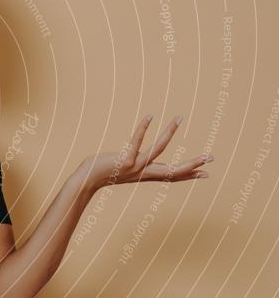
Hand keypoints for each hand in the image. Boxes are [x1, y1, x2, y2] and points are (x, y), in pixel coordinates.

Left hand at [79, 114, 212, 192]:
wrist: (86, 181)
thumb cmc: (102, 173)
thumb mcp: (123, 171)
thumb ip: (133, 165)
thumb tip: (136, 160)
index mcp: (146, 175)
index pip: (172, 176)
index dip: (190, 175)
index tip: (207, 174)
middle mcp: (144, 173)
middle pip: (174, 170)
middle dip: (193, 164)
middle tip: (212, 157)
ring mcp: (136, 167)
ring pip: (159, 149)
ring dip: (170, 132)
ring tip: (179, 118)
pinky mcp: (125, 161)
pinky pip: (137, 141)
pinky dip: (143, 128)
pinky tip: (150, 116)